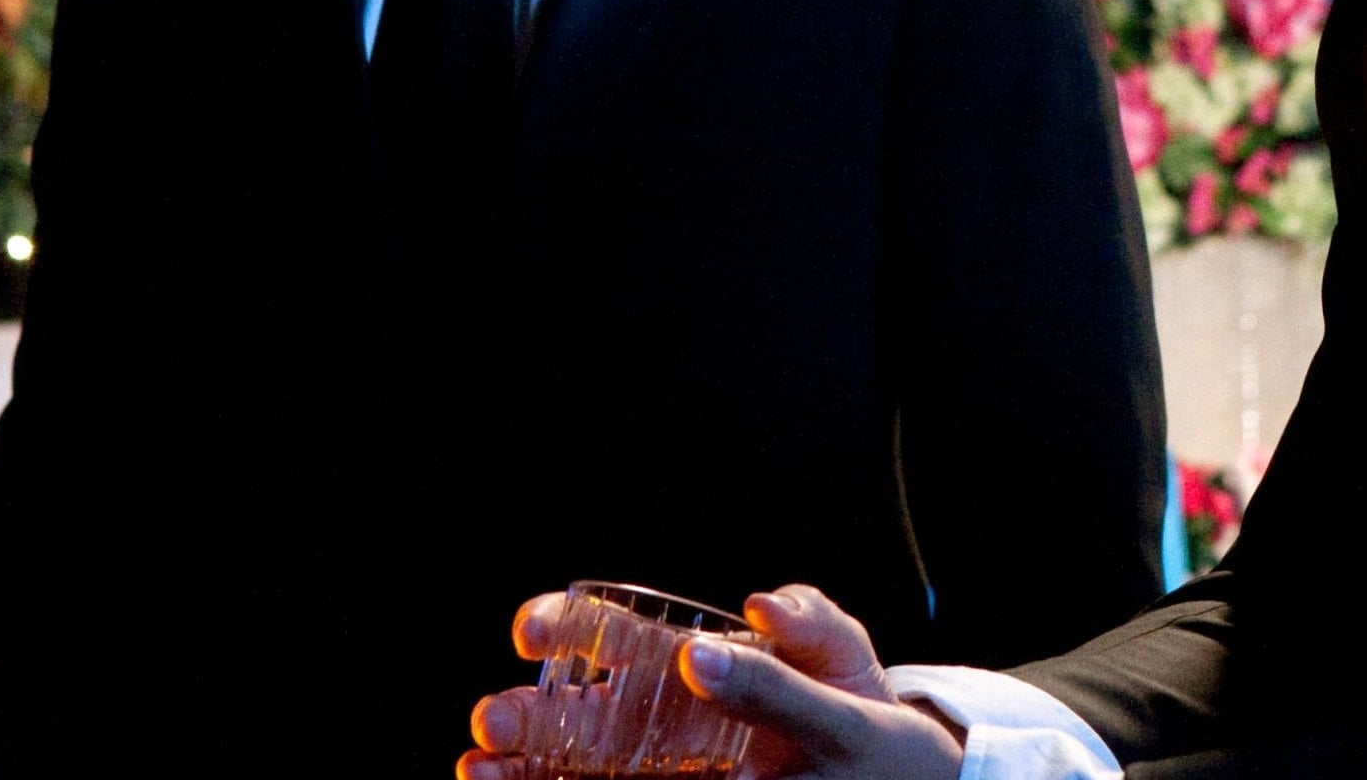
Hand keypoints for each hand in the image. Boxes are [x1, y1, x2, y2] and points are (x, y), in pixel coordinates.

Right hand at [459, 584, 965, 779]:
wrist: (886, 772)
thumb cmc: (854, 704)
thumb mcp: (840, 659)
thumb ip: (806, 628)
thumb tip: (758, 603)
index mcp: (694, 659)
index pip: (616, 635)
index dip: (568, 626)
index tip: (534, 630)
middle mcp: (664, 713)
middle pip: (581, 707)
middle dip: (530, 709)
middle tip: (494, 719)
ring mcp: (664, 765)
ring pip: (579, 762)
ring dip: (526, 763)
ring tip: (480, 770)